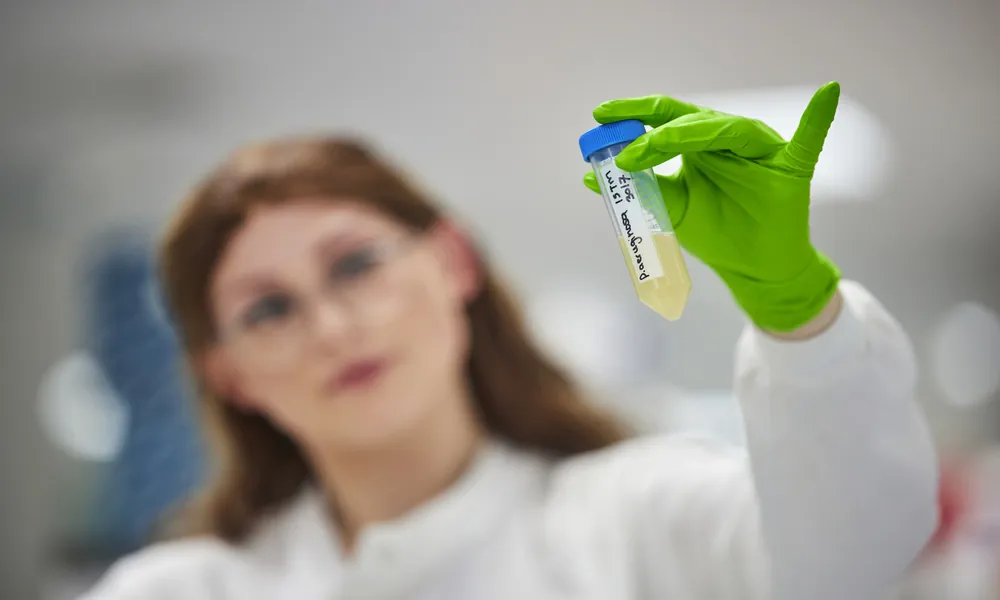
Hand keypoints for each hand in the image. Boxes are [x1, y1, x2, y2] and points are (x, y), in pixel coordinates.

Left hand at [584, 82, 841, 331]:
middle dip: (651, 128)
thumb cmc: (716, 233)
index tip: (599, 116)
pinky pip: (809, 140)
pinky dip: (818, 118)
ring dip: (687, 133)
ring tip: (653, 143)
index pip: (664, 119)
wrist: (751, 269)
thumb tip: (592, 177)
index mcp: (700, 143)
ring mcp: (762, 151)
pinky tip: (828, 94)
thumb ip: (642, 188)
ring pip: (727, 130)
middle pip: (690, 120)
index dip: (633, 114)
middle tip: (620, 141)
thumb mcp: (672, 210)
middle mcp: (729, 139)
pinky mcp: (792, 169)